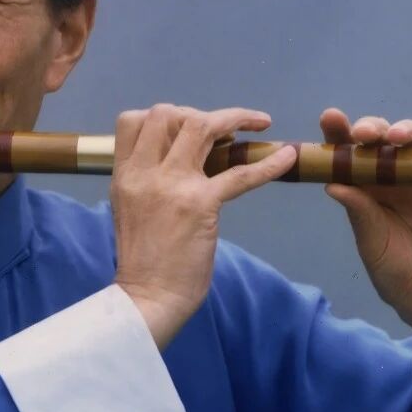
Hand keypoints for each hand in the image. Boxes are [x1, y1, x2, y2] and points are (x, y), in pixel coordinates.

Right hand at [112, 104, 296, 347]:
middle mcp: (144, 173)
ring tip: (257, 125)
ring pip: (201, 126)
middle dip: (199, 113)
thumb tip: (175, 160)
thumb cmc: (143, 261)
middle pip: (168, 114)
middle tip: (224, 130)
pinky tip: (287, 158)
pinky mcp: (201, 205)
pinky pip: (240, 174)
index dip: (163, 116)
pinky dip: (268, 164)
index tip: (186, 128)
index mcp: (123, 175)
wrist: (148, 297)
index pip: (132, 120)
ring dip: (234, 118)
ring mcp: (172, 186)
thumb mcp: (129, 210)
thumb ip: (146, 181)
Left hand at [321, 108, 411, 346]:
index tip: (330, 119)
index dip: (338, 134)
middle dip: (372, 128)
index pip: (349, 154)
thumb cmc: (398, 272)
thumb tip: (332, 185)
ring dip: (408, 130)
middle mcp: (393, 175)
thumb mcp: (374, 246)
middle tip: (364, 134)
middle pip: (382, 140)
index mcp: (365, 187)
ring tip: (399, 137)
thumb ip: (361, 216)